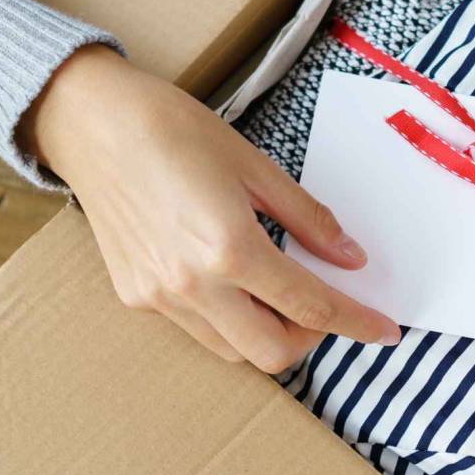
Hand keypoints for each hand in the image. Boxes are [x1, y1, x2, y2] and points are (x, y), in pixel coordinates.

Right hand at [21, 45, 399, 372]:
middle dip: (310, 339)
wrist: (90, 122)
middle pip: (273, 353)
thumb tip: (351, 259)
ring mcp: (160, 297)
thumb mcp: (255, 166)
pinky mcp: (135, 296)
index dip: (356, 323)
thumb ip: (309, 220)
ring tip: (275, 288)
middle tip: (322, 303)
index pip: (311, 307)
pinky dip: (228, 319)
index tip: (385, 330)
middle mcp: (193, 285)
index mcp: (230, 248)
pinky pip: (197, 330)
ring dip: (268, 333)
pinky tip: (229, 279)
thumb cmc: (172, 129)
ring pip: (233, 351)